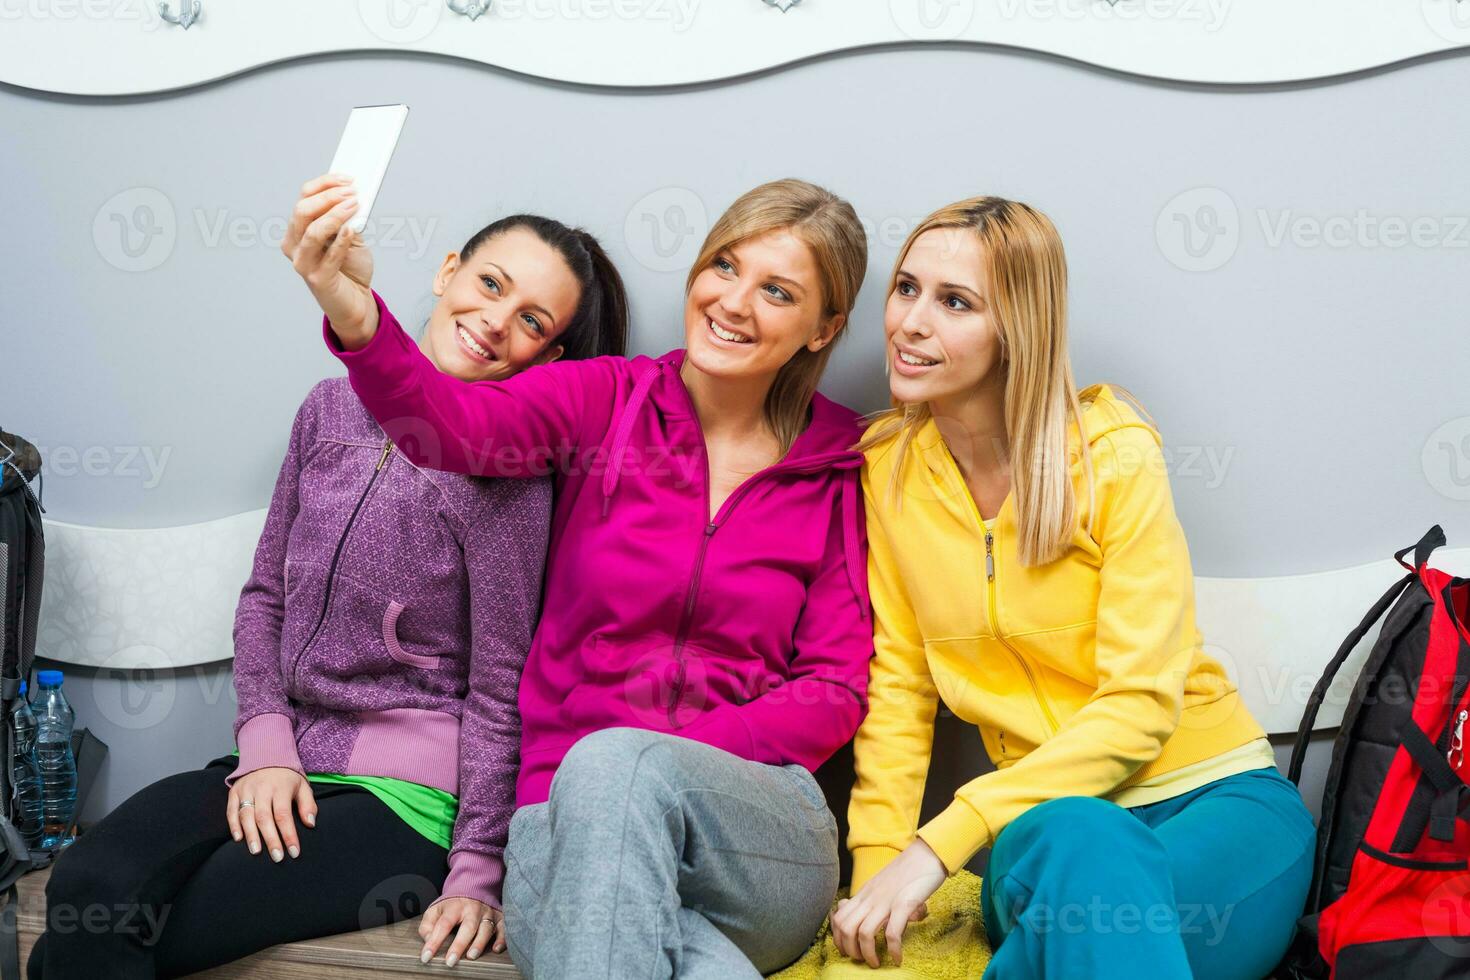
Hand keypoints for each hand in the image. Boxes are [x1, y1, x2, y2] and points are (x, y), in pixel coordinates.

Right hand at [226, 766, 316, 862]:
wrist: (266, 755)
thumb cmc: (287, 777)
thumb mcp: (302, 786)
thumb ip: (308, 804)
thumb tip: (310, 824)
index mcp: (281, 788)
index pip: (284, 815)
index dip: (288, 835)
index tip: (294, 852)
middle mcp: (262, 789)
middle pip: (264, 817)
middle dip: (271, 839)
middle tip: (277, 857)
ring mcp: (246, 790)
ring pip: (246, 815)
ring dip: (251, 835)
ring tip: (256, 852)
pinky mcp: (234, 792)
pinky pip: (231, 810)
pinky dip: (233, 825)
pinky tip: (239, 839)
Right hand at [281, 173, 378, 349]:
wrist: (356, 302)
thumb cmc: (350, 268)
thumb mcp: (350, 237)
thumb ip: (347, 219)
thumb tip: (353, 196)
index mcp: (298, 230)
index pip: (304, 198)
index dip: (324, 185)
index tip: (347, 179)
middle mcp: (294, 245)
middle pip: (303, 211)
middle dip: (328, 197)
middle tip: (352, 192)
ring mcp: (303, 263)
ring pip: (312, 231)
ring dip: (334, 214)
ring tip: (354, 205)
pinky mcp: (317, 279)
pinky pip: (329, 255)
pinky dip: (341, 240)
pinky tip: (352, 228)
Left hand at [419, 896, 503, 966]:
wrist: (473, 887)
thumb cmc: (452, 905)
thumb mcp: (435, 910)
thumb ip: (427, 925)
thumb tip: (428, 941)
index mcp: (455, 907)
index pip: (443, 924)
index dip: (434, 941)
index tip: (426, 956)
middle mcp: (473, 909)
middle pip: (467, 926)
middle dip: (459, 944)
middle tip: (451, 961)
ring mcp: (487, 913)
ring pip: (486, 928)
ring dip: (479, 942)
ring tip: (471, 956)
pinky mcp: (499, 917)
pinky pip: (503, 928)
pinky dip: (502, 938)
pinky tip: (496, 948)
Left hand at [831, 838, 945, 967]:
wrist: (926, 854)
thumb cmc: (907, 871)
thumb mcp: (881, 884)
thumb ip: (870, 898)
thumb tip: (862, 914)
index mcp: (864, 893)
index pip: (838, 918)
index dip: (838, 939)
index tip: (848, 951)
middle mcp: (870, 897)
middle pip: (846, 928)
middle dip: (850, 950)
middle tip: (861, 960)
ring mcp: (886, 901)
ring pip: (864, 933)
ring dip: (868, 954)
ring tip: (876, 962)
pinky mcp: (904, 904)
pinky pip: (892, 932)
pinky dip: (893, 949)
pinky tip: (897, 958)